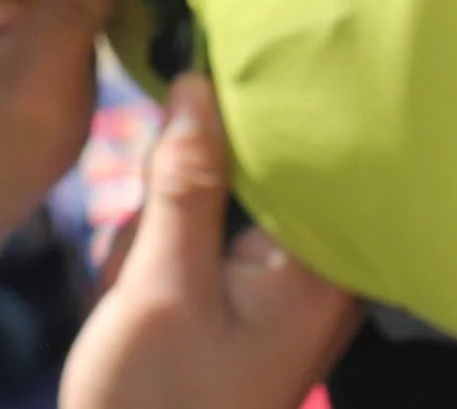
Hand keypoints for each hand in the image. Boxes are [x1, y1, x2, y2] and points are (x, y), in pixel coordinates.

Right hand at [62, 77, 359, 408]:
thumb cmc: (156, 408)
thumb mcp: (161, 285)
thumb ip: (185, 180)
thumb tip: (199, 81)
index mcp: (321, 266)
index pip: (292, 151)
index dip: (229, 126)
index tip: (183, 121)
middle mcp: (317, 274)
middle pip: (243, 176)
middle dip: (176, 199)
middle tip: (142, 263)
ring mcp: (281, 294)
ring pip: (207, 208)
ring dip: (156, 239)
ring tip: (135, 301)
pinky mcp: (245, 308)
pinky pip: (199, 250)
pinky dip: (158, 267)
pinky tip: (135, 310)